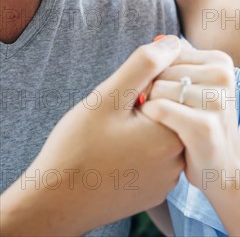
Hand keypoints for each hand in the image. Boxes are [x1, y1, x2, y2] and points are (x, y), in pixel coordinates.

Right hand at [1, 35, 184, 235]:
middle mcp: (178, 161)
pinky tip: (115, 152)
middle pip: (171, 110)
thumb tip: (173, 41)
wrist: (54, 203)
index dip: (148, 81)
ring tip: (112, 135)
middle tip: (115, 117)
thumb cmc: (77, 148)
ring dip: (143, 124)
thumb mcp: (108, 96)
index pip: (176, 87)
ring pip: (162, 132)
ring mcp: (167, 180)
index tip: (123, 95)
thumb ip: (144, 65)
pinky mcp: (155, 190)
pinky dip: (140, 146)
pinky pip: (155, 156)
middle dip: (147, 103)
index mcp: (173, 135)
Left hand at [141, 41, 239, 192]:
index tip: (167, 94)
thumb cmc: (202, 121)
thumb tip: (157, 39)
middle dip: (153, 90)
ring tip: (166, 122)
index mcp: (221, 61)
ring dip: (151, 107)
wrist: (225, 167)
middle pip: (161, 70)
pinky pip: (158, 109)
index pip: (168, 53)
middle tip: (167, 111)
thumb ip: (180, 59)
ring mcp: (217, 101)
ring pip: (157, 89)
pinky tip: (160, 130)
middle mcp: (223, 76)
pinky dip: (150, 118)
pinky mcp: (205, 126)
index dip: (157, 74)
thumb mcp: (197, 84)